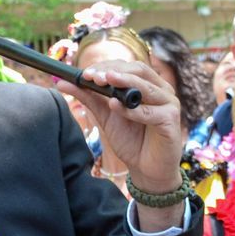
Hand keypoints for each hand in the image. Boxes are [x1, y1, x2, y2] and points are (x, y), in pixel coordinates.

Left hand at [57, 61, 185, 197]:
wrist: (146, 169)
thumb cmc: (131, 140)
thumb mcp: (105, 115)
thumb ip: (89, 98)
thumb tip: (62, 82)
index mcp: (147, 85)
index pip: (128, 67)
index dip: (107, 66)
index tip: (86, 73)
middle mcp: (161, 90)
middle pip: (139, 70)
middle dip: (114, 71)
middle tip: (93, 77)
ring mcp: (169, 104)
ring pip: (147, 87)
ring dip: (124, 83)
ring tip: (104, 82)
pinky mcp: (172, 121)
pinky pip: (151, 112)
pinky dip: (133, 110)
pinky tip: (116, 107)